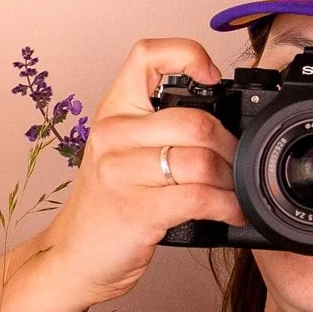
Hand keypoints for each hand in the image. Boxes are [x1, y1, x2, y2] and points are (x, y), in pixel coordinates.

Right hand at [37, 37, 243, 308]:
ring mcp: (121, 173)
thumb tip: (221, 121)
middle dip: (230, 145)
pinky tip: (232, 212)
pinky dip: (227, 206)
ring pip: (201, 160)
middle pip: (195, 120)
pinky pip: (198, 198)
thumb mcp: (123, 154)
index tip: (211, 78)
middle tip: (236, 162)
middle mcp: (113, 136)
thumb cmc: (107, 207)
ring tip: (234, 191)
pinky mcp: (136, 210)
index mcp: (113, 112)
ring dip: (231, 179)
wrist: (76, 257)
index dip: (187, 54)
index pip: (146, 56)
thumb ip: (159, 131)